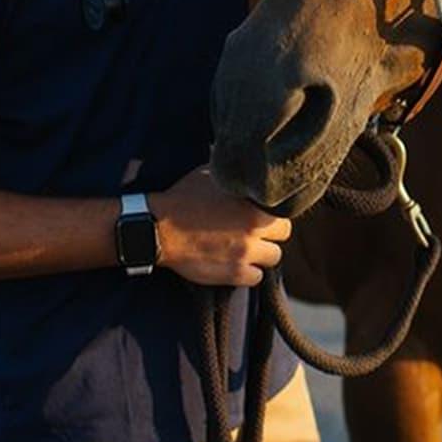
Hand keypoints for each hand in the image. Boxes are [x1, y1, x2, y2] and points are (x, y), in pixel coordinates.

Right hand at [147, 166, 290, 286]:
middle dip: (271, 232)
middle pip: (283, 235)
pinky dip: (249, 272)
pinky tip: (236, 262)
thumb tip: (247, 163)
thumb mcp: (210, 174)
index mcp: (252, 204)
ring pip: (274, 258)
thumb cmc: (182, 198)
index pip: (284, 210)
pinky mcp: (233, 274)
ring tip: (246, 247)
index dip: (273, 210)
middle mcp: (253, 230)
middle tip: (256, 229)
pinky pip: (256, 278)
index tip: (263, 211)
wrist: (158, 229)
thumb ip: (235, 173)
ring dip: (262, 253)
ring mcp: (245, 254)